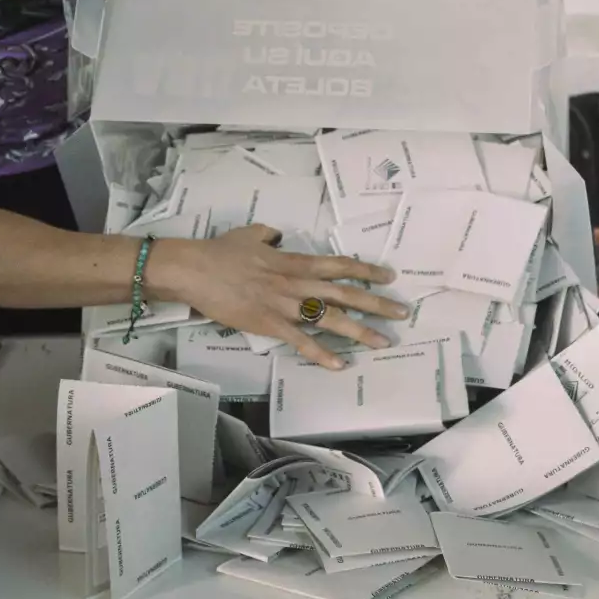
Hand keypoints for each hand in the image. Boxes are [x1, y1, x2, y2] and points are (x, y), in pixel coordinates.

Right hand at [152, 226, 409, 369]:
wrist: (195, 270)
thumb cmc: (221, 252)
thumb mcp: (250, 234)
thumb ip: (269, 235)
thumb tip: (276, 234)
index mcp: (295, 260)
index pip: (340, 265)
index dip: (367, 270)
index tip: (389, 277)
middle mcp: (297, 283)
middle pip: (346, 293)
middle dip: (377, 303)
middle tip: (402, 312)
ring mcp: (285, 305)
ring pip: (331, 318)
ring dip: (360, 331)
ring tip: (384, 341)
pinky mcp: (269, 325)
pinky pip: (301, 342)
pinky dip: (322, 354)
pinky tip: (340, 365)